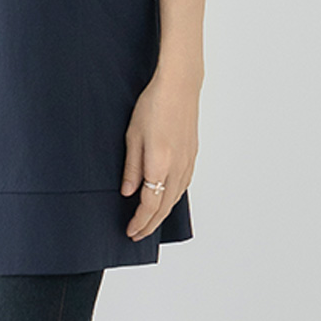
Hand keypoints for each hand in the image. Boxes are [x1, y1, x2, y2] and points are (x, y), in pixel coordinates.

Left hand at [120, 69, 198, 240]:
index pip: (150, 205)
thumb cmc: (154, 105)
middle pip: (164, 207)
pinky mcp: (192, 156)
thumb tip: (128, 191)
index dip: (139, 221)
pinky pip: (183, 186)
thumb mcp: (133, 135)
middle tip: (137, 233)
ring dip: (162, 214)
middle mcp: (177, 168)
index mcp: (160, 164)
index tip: (130, 230)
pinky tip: (166, 199)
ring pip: (175, 199)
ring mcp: (188, 163)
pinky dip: (173, 199)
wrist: (179, 87)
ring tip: (149, 221)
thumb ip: (132, 167)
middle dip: (150, 224)